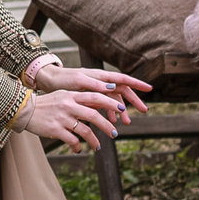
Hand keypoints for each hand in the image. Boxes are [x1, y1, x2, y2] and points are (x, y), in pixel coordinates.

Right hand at [17, 86, 124, 150]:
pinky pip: (73, 140)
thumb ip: (78, 100)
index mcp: (71, 95)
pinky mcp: (56, 130)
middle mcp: (68, 105)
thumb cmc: (46, 104)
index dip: (110, 103)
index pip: (95, 97)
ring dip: (94, 140)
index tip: (122, 109)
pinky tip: (79, 148)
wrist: (25, 110)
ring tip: (98, 146)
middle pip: (94, 115)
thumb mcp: (62, 97)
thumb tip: (98, 105)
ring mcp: (62, 118)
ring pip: (85, 130)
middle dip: (107, 125)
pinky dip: (78, 146)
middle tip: (114, 134)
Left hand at [32, 61, 151, 122]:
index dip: (137, 84)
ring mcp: (96, 88)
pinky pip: (104, 104)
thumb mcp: (79, 81)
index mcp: (100, 76)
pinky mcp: (90, 95)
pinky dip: (109, 112)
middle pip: (122, 90)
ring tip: (126, 123)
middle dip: (134, 101)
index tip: (149, 89)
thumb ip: (96, 85)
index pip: (123, 78)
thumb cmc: (63, 79)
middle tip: (144, 111)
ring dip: (121, 110)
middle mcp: (101, 81)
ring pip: (114, 99)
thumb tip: (114, 87)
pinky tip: (111, 121)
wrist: (49, 81)